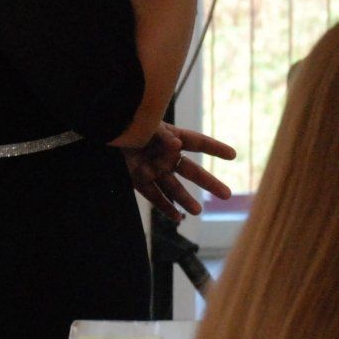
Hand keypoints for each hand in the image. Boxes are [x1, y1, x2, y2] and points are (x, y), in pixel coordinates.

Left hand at [120, 122, 236, 222]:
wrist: (106, 128)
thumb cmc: (130, 121)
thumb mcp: (148, 123)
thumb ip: (163, 135)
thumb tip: (177, 146)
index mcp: (172, 136)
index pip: (198, 142)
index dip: (215, 148)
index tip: (232, 155)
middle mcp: (166, 155)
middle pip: (192, 171)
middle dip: (209, 183)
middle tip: (226, 194)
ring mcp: (154, 168)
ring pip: (174, 187)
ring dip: (185, 199)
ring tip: (197, 211)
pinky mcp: (139, 179)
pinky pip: (154, 195)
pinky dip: (164, 206)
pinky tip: (176, 218)